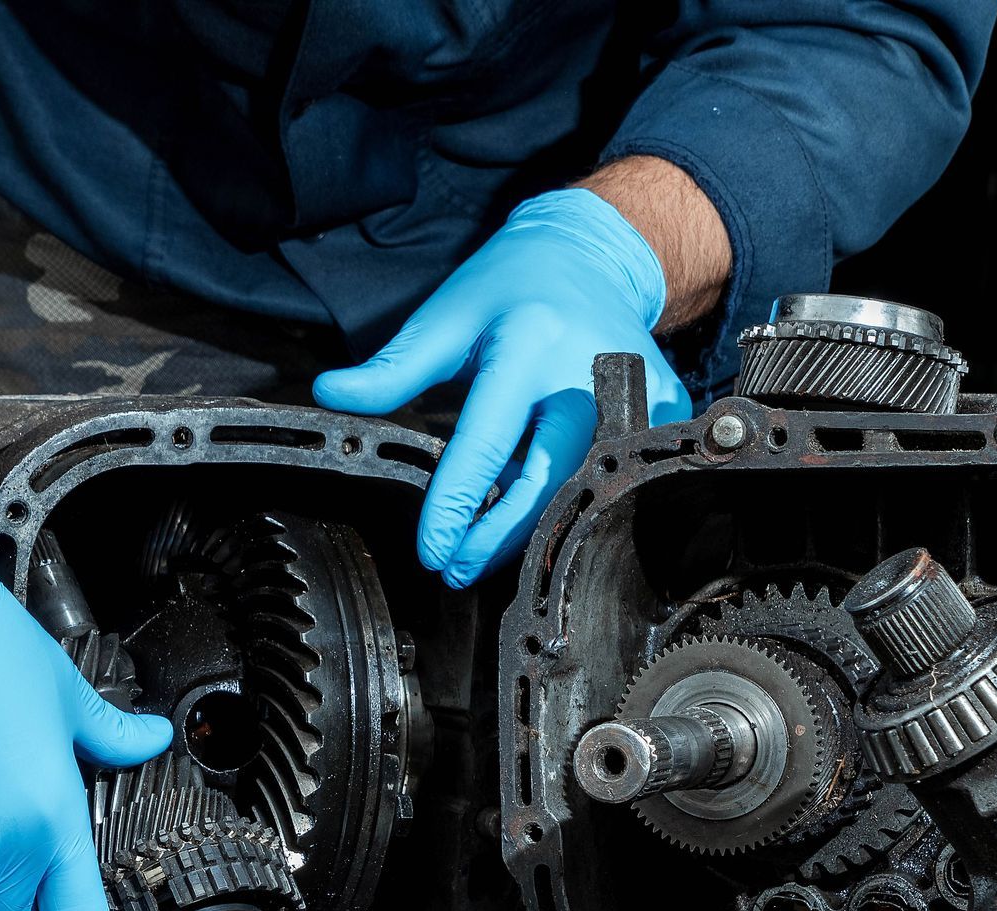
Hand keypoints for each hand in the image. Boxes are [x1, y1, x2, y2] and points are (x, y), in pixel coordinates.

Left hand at [314, 188, 691, 585]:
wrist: (594, 255)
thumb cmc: (511, 287)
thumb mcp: (445, 318)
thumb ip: (392, 368)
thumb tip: (330, 394)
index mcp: (530, 345)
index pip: (486, 445)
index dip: (455, 507)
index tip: (431, 552)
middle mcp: (589, 372)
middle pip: (548, 482)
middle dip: (499, 538)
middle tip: (457, 569)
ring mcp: (639, 391)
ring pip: (586, 489)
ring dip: (534, 529)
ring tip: (486, 550)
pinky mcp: (665, 409)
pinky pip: (619, 474)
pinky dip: (576, 501)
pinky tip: (538, 519)